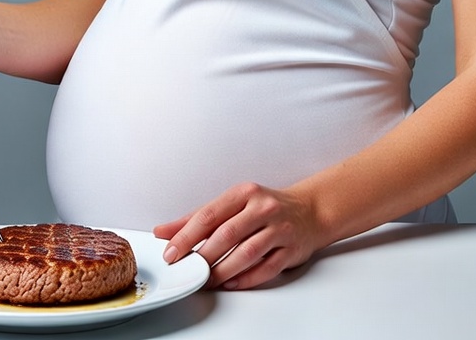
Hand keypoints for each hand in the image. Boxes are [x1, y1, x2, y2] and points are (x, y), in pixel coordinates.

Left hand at [153, 182, 317, 290]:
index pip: (209, 215)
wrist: (310, 210)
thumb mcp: (233, 203)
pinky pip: (265, 268)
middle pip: (227, 234)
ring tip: (206, 280)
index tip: (171, 251)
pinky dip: (245, 279)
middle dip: (203, 255)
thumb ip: (198, 218)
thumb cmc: (265, 207)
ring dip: (222, 271)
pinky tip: (231, 283)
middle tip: (186, 269)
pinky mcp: (290, 249)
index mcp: (244, 193)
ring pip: (246, 253)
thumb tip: (165, 231)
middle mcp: (262, 208)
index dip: (187, 235)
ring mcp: (278, 228)